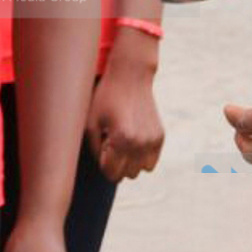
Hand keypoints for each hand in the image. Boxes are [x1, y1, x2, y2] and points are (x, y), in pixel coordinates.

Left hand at [86, 34, 163, 180]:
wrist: (131, 76)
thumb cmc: (106, 98)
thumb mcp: (90, 122)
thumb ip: (94, 150)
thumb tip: (104, 167)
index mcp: (121, 139)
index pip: (111, 173)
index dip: (103, 164)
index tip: (102, 148)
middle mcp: (140, 142)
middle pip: (126, 175)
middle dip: (117, 164)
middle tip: (112, 142)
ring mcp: (152, 140)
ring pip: (140, 170)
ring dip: (131, 162)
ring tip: (123, 142)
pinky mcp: (160, 136)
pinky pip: (151, 161)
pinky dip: (142, 155)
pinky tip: (134, 138)